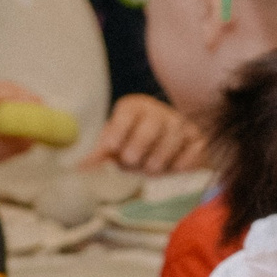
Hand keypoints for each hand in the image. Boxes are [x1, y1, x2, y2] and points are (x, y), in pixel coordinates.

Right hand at [0, 80, 47, 167]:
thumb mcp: (2, 149)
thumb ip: (18, 144)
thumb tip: (37, 141)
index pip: (11, 93)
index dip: (27, 96)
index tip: (43, 104)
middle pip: (4, 87)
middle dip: (22, 93)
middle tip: (38, 103)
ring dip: (11, 93)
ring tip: (26, 103)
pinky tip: (6, 104)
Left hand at [83, 94, 204, 175]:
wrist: (169, 149)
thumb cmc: (136, 146)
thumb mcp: (116, 147)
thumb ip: (100, 155)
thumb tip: (78, 169)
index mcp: (134, 107)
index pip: (126, 113)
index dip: (118, 130)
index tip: (112, 148)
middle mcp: (158, 111)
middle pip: (149, 129)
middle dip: (138, 150)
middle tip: (132, 161)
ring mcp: (181, 124)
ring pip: (170, 143)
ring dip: (158, 161)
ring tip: (151, 168)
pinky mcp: (198, 139)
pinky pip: (191, 152)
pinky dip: (180, 164)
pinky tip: (173, 167)